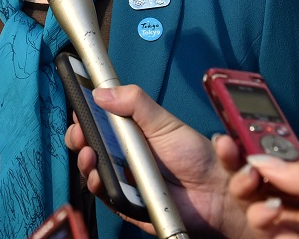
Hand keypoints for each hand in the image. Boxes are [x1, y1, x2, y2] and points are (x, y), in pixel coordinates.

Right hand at [64, 84, 247, 237]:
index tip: (78, 111)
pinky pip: (107, 199)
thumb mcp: (165, 122)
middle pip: (90, 148)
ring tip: (89, 155)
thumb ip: (135, 103)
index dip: (84, 118)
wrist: (220, 193)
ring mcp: (126, 181)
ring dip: (85, 163)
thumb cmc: (197, 156)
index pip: (98, 124)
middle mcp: (124, 157)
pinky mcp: (130, 205)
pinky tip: (99, 177)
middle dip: (78, 139)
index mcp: (131, 135)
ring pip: (94, 173)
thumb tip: (102, 92)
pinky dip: (99, 188)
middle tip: (79, 134)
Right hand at [229, 146, 298, 237]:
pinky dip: (266, 229)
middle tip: (245, 173)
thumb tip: (259, 163)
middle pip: (269, 182)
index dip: (258, 147)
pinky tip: (272, 220)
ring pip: (267, 211)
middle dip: (249, 175)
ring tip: (267, 204)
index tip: (235, 142)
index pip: (284, 153)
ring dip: (255, 204)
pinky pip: (277, 238)